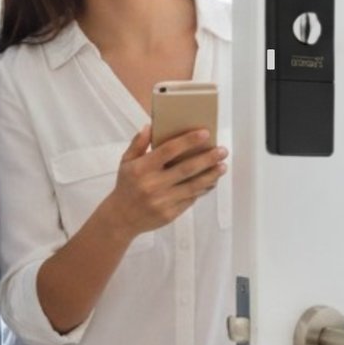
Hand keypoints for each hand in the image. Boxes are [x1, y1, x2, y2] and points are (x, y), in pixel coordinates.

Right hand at [100, 125, 228, 237]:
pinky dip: (203, 189)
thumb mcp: (126, 162)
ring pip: (193, 186)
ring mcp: (162, 201)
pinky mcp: (169, 214)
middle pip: (186, 169)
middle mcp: (152, 184)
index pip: (168, 151)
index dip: (188, 141)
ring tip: (222, 166)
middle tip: (223, 150)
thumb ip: (138, 143)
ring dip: (211, 176)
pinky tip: (211, 181)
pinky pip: (190, 199)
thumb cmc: (126, 185)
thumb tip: (151, 125)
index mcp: (142, 168)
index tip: (205, 133)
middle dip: (208, 158)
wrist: (121, 218)